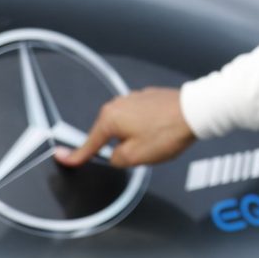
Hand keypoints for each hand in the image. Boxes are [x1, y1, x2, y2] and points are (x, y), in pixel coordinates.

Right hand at [55, 87, 196, 167]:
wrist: (195, 113)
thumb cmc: (168, 131)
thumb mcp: (135, 157)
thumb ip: (116, 159)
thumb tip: (115, 156)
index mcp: (110, 118)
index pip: (89, 143)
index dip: (76, 156)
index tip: (62, 157)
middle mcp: (119, 104)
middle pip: (109, 134)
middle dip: (121, 146)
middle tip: (143, 152)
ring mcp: (134, 98)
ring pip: (127, 126)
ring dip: (137, 136)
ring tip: (158, 141)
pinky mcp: (149, 97)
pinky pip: (141, 117)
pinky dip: (147, 127)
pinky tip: (161, 132)